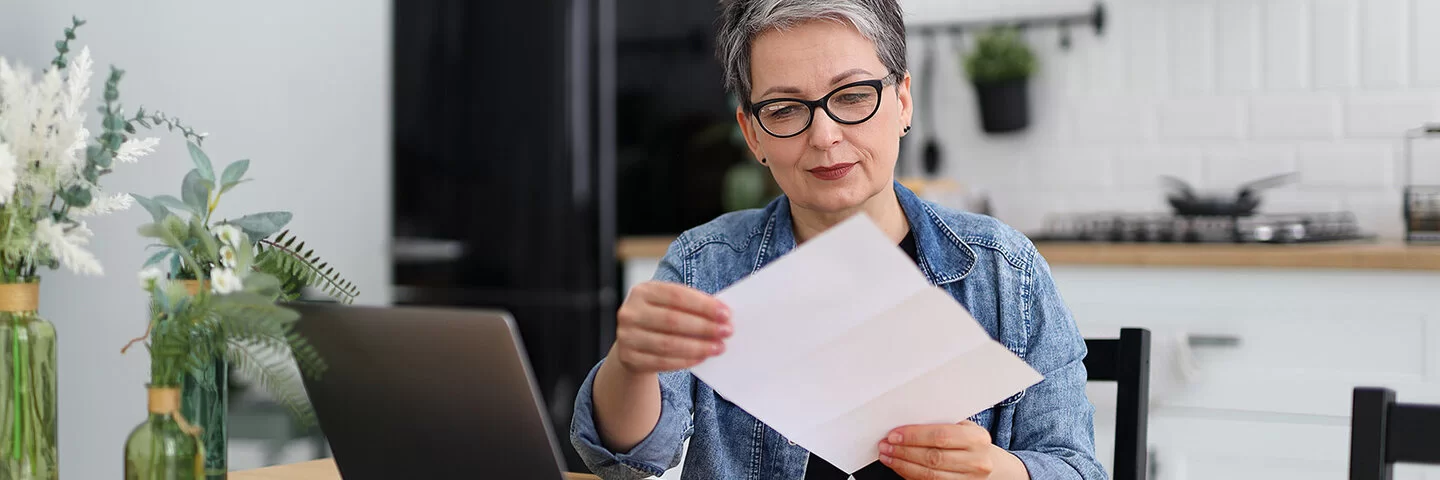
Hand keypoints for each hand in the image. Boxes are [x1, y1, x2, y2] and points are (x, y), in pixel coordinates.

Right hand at [611, 281, 731, 374]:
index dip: (703, 305)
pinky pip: (662, 362)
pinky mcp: (629, 358)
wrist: (633, 342)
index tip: (726, 314)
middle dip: (704, 327)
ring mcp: (626, 337)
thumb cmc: (660, 319)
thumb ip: (690, 306)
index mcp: (643, 291)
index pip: (676, 295)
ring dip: (698, 346)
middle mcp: (630, 312)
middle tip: (726, 332)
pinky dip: (685, 360)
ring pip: (668, 344)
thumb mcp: (669, 305)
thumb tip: (721, 316)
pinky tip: (702, 358)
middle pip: (672, 320)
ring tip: (718, 347)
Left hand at [878, 421, 1000, 478]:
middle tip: (886, 446)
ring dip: (903, 465)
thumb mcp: (963, 427)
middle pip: (932, 457)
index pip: (940, 436)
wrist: (987, 463)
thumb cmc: (969, 441)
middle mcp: (976, 461)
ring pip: (929, 475)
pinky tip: (899, 467)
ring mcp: (968, 479)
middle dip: (904, 451)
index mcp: (977, 438)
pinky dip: (910, 475)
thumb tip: (906, 420)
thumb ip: (940, 423)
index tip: (894, 434)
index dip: (914, 436)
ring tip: (888, 456)